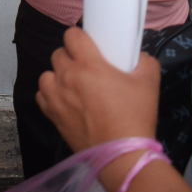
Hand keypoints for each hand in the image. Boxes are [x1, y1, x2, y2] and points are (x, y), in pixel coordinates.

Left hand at [36, 28, 159, 152]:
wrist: (123, 155)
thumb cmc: (135, 117)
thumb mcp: (149, 83)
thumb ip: (145, 62)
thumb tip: (138, 56)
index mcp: (88, 64)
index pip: (72, 35)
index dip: (79, 36)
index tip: (89, 45)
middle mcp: (67, 77)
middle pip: (58, 54)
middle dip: (71, 56)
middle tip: (87, 67)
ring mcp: (56, 97)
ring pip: (46, 74)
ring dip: (58, 75)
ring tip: (73, 84)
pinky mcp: (52, 116)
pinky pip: (42, 96)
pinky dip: (50, 94)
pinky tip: (64, 100)